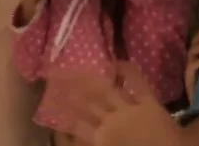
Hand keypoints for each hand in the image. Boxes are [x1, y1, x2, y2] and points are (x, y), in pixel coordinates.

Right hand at [51, 63, 182, 145]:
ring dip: (90, 78)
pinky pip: (137, 83)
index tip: (49, 102)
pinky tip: (117, 61)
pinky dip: (128, 71)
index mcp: (101, 140)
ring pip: (105, 90)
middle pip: (86, 103)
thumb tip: (71, 139)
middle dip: (69, 90)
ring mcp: (129, 110)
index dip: (62, 113)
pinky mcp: (150, 104)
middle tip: (54, 76)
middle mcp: (110, 122)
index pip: (75, 125)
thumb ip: (94, 141)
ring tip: (75, 67)